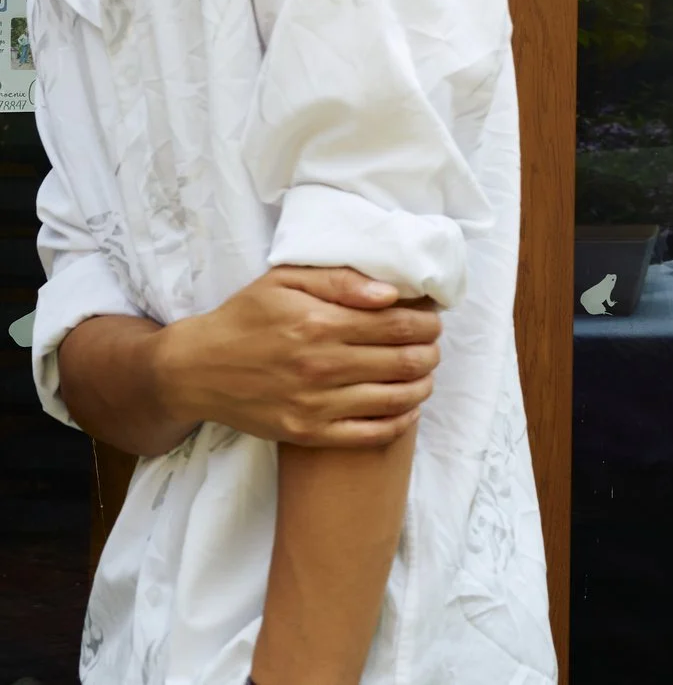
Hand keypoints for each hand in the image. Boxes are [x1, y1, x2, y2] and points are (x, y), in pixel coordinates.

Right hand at [155, 268, 440, 447]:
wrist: (195, 369)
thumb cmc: (245, 318)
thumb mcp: (285, 281)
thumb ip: (341, 281)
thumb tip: (390, 293)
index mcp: (320, 324)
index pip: (399, 324)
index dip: (427, 322)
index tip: (433, 319)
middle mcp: (321, 366)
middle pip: (404, 361)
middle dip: (430, 351)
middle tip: (432, 345)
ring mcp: (315, 404)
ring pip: (396, 398)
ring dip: (423, 385)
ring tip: (424, 373)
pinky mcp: (307, 432)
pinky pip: (369, 433)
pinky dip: (399, 421)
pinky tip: (408, 407)